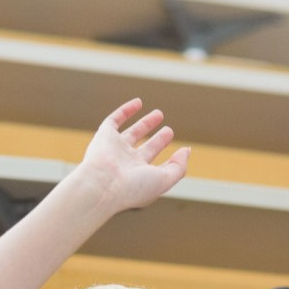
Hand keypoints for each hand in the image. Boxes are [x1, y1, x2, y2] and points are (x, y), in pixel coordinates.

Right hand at [74, 99, 190, 216]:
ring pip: (131, 133)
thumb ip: (179, 167)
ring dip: (145, 124)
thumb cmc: (133, 186)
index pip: (157, 166)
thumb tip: (187, 151)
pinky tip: (138, 102)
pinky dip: (125, 111)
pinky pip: (114, 121)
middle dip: (158, 140)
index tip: (183, 149)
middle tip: (169, 130)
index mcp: (140, 176)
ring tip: (159, 114)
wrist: (102, 184)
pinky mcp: (104, 136)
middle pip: (145, 149)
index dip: (171, 159)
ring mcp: (115, 149)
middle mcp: (127, 163)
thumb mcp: (164, 180)